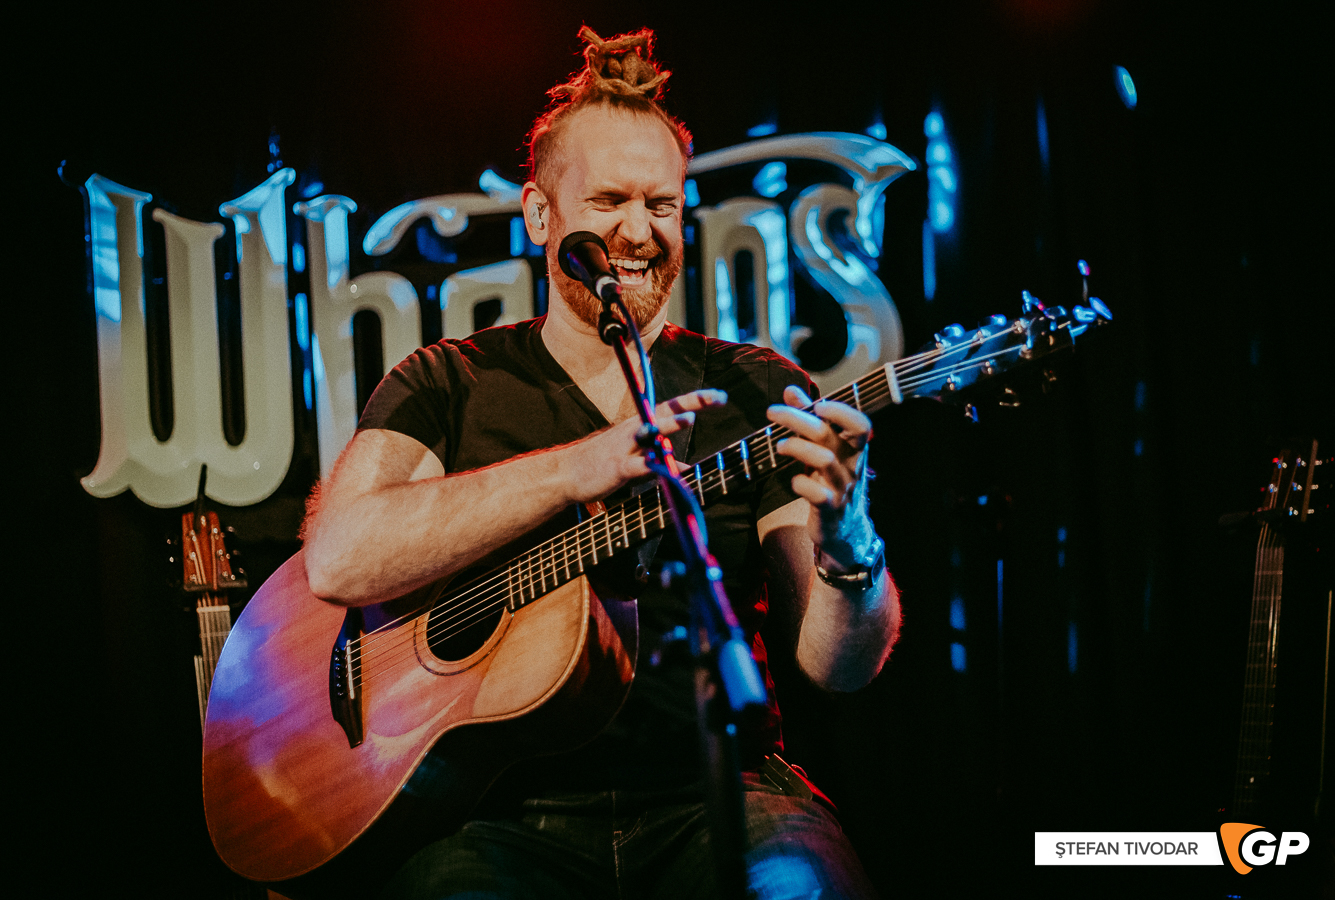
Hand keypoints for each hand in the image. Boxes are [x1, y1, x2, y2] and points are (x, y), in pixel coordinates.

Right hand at [560, 389, 727, 503]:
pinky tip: (670, 471)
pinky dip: (654, 467)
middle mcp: (635, 429)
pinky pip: (639, 466)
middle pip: (666, 410)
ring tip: (690, 418)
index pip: (672, 406)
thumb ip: (661, 459)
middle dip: (692, 402)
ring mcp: (626, 447)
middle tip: (718, 397)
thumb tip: (686, 467)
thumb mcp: (637, 458)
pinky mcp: (618, 467)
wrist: (567, 473)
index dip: (697, 400)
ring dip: (669, 425)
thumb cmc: (604, 462)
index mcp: (640, 424)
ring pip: (650, 431)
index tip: (722, 396)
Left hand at [767, 385, 875, 566]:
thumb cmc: (831, 481)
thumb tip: (791, 390)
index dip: (841, 411)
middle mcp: (851, 466)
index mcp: (854, 449)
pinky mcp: (829, 509)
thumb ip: (809, 419)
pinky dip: (801, 484)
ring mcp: (842, 488)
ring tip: (780, 445)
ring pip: (823, 460)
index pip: (860, 424)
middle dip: (798, 419)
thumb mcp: (824, 449)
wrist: (845, 530)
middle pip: (828, 435)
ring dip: (796, 447)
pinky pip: (817, 494)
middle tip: (772, 412)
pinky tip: (793, 481)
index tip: (817, 405)